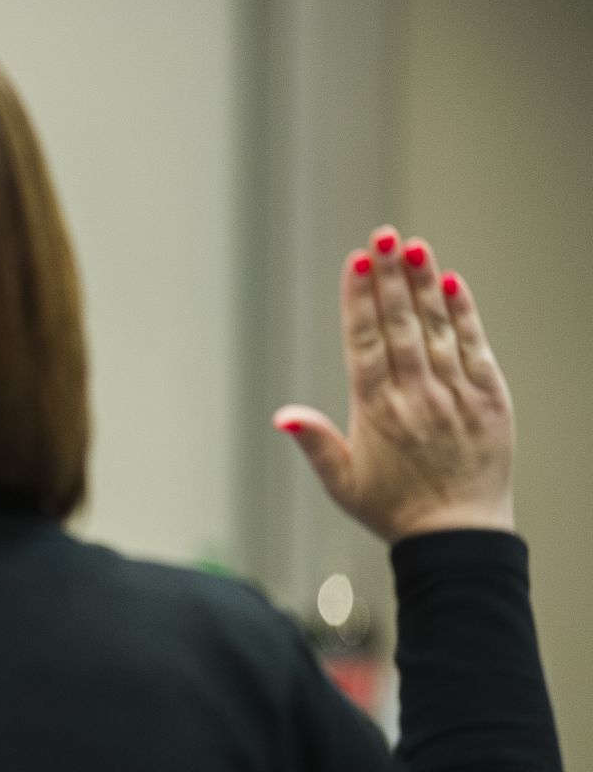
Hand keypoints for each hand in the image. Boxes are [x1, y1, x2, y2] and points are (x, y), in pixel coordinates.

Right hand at [275, 227, 513, 541]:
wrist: (458, 537)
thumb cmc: (393, 509)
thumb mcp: (341, 483)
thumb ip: (314, 443)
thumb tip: (281, 416)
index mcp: (377, 413)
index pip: (364, 343)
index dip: (359, 299)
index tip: (356, 262)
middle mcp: (416, 397)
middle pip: (399, 325)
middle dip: (390, 276)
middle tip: (383, 235)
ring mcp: (455, 395)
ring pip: (436, 329)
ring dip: (424, 285)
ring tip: (414, 246)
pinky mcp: (490, 399)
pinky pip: (474, 348)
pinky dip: (463, 315)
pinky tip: (452, 283)